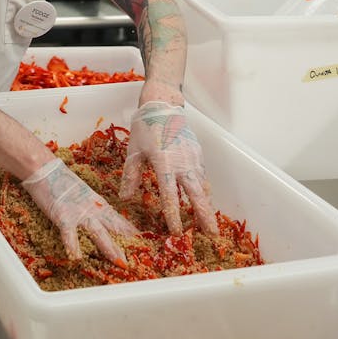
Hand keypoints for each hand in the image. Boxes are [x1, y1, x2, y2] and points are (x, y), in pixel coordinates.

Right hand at [21, 158, 138, 266]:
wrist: (45, 169)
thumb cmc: (60, 181)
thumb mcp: (81, 194)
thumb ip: (90, 205)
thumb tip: (96, 215)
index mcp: (97, 203)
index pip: (116, 219)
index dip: (128, 229)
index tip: (139, 239)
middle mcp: (92, 209)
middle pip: (112, 228)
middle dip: (123, 244)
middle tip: (133, 257)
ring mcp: (78, 213)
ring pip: (97, 232)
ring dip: (108, 247)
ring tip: (117, 260)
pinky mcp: (63, 216)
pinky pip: (69, 234)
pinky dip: (72, 246)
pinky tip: (76, 257)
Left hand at [121, 101, 217, 235]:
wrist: (163, 105)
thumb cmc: (145, 128)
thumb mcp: (133, 152)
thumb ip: (131, 176)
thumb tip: (125, 198)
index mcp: (164, 163)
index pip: (170, 195)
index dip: (173, 215)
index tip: (176, 232)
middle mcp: (182, 163)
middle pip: (196, 194)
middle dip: (205, 215)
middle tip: (212, 234)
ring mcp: (193, 157)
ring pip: (202, 186)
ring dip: (206, 205)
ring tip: (210, 223)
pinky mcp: (198, 153)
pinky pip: (202, 175)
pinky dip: (204, 189)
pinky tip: (204, 199)